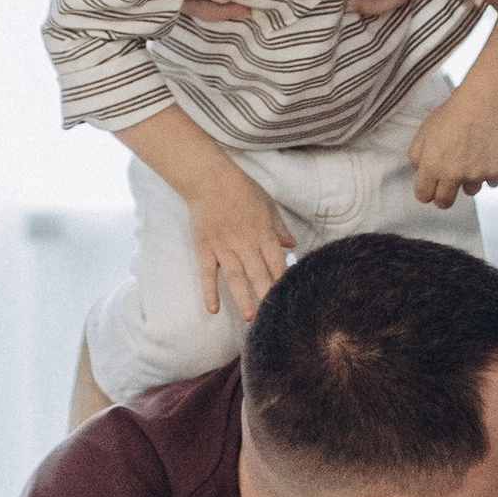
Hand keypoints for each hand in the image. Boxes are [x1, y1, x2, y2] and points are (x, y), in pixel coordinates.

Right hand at [186, 163, 293, 321]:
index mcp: (263, 233)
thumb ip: (279, 228)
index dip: (283, 281)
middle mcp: (244, 243)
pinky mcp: (204, 248)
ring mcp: (223, 247)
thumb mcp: (268, 205)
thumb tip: (292, 246)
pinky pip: (207, 273)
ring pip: (235, 277)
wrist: (209, 179)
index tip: (290, 297)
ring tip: (250, 317)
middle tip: (273, 316)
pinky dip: (209, 291)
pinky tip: (213, 309)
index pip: (276, 263)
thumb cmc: (241, 189)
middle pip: (258, 274)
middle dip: (266, 295)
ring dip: (242, 297)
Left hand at [408, 91, 497, 208]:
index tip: (430, 188)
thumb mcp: (423, 132)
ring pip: (470, 191)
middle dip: (444, 197)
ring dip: (469, 180)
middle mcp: (453, 176)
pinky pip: (491, 182)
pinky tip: (486, 156)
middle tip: (448, 185)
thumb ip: (416, 156)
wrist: (482, 104)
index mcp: (432, 167)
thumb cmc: (451, 115)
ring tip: (471, 158)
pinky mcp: (495, 171)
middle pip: (445, 203)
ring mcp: (476, 175)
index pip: (424, 196)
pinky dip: (489, 173)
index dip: (425, 192)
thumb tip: (420, 171)